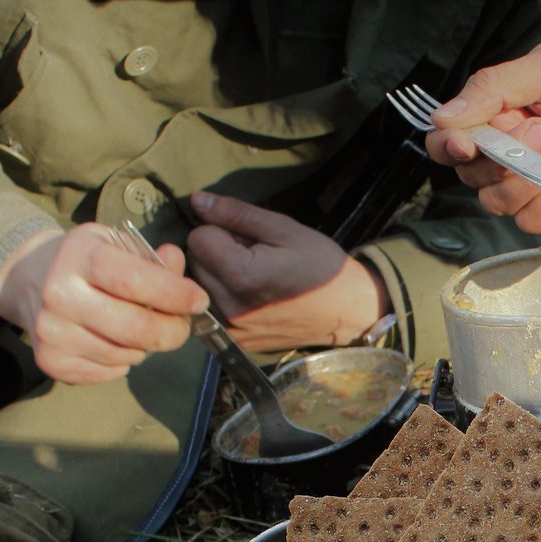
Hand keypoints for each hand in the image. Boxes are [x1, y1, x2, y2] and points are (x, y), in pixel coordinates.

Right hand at [0, 225, 206, 383]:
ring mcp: (52, 333)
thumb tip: (176, 264)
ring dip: (146, 346)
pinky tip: (112, 339)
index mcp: (78, 257)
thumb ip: (151, 258)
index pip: (135, 281)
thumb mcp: (115, 244)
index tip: (199, 300)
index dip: (176, 295)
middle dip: (173, 331)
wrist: (27, 279)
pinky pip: (111, 372)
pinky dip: (124, 360)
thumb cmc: (84, 261)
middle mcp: (59, 295)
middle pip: (137, 329)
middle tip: (181, 324)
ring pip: (128, 355)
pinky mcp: (50, 362)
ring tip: (135, 326)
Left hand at [185, 192, 388, 352]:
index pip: (198, 238)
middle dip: (216, 252)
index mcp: (241, 276)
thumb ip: (235, 214)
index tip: (249, 239)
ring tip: (253, 275)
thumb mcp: (283, 228)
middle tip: (253, 256)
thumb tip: (195, 201)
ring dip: (217, 274)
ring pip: (198, 285)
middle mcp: (229, 308)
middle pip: (194, 262)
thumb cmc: (319, 263)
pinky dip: (224, 296)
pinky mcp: (235, 340)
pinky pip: (210, 307)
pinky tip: (252, 295)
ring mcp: (232, 329)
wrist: (346, 310)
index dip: (222, 230)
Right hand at [425, 14, 540, 233]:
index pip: (458, 140)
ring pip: (510, 209)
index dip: (453, 149)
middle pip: (479, 182)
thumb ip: (498, 89)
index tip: (470, 147)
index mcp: (510, 108)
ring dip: (532, 188)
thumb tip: (444, 119)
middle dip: (504, 167)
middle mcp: (524, 146)